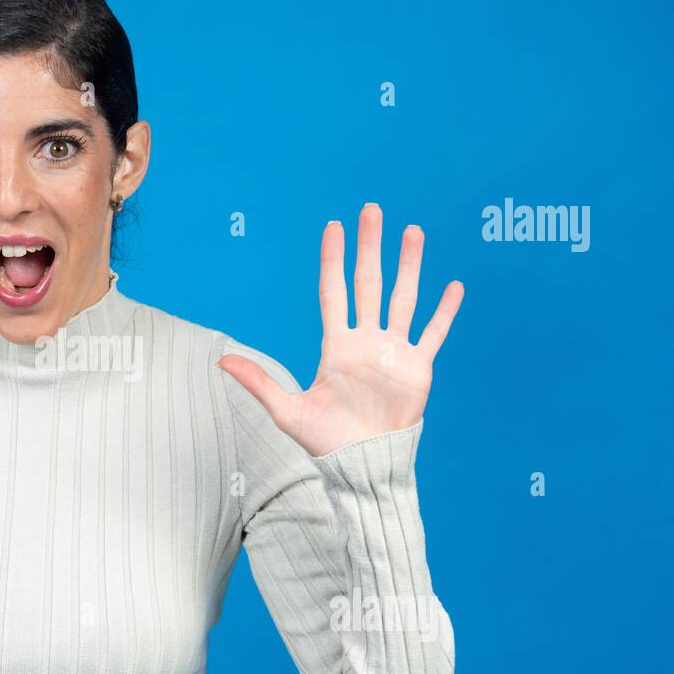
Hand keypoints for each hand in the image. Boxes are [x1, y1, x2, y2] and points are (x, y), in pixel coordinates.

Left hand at [217, 202, 463, 456]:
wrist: (362, 463)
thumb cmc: (325, 439)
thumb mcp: (287, 409)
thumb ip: (258, 382)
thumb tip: (219, 362)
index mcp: (335, 345)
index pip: (334, 292)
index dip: (333, 260)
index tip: (334, 227)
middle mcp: (365, 341)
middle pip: (369, 283)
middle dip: (370, 247)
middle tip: (372, 210)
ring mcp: (393, 351)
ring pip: (403, 297)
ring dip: (409, 265)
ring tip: (413, 232)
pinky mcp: (418, 368)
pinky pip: (434, 333)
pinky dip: (445, 311)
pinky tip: (454, 285)